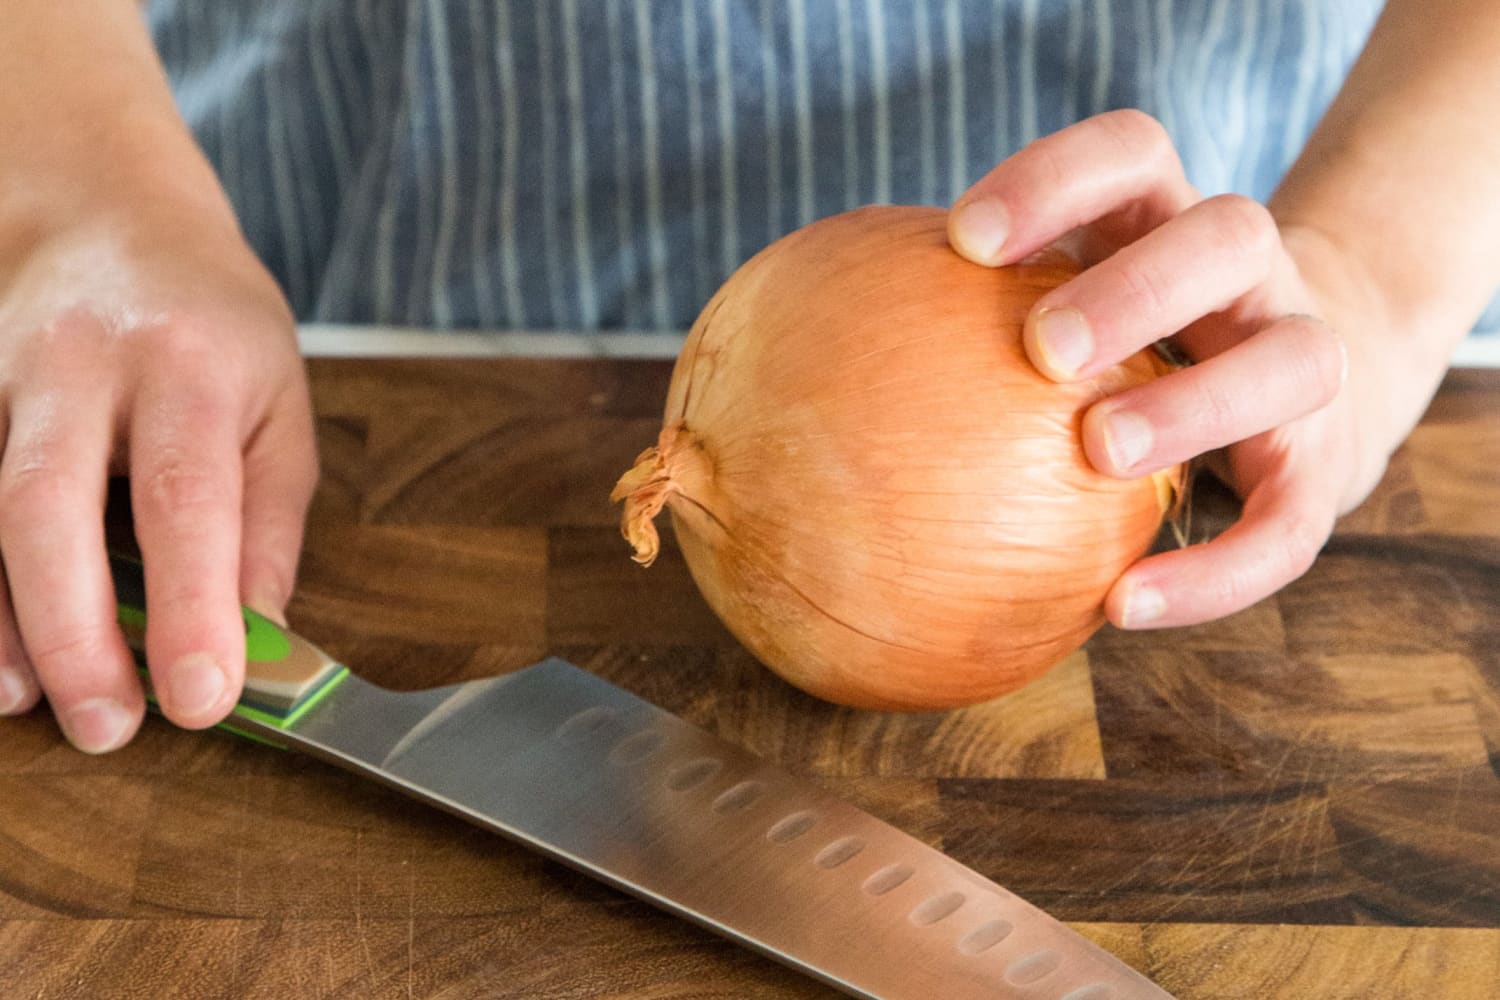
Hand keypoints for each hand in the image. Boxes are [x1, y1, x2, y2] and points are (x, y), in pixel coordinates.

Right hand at [0, 175, 318, 750]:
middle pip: (46, 504)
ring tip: (34, 704)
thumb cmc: (210, 325)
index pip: (186, 497)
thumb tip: (262, 636)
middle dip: (72, 629)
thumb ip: (270, 521)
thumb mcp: (278, 403)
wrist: (100, 212)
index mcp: (188, 362)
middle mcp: (78, 362)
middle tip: (108, 726)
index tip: (203, 696)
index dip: (192, 605)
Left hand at [947, 110, 1414, 628]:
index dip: (1055, 179)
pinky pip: (1289, 524)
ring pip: (1295, 360)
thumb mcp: (1064, 306)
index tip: (963, 239)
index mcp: (1167, 221)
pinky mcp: (1326, 468)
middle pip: (1229, 234)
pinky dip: (1216, 572)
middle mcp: (1251, 275)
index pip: (1129, 155)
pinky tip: (1122, 607)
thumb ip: (965, 326)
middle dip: (1137, 286)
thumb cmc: (1131, 350)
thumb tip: (803, 382)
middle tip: (1043, 349)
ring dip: (1195, 402)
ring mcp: (1304, 359)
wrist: (1295, 395)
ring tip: (1098, 451)